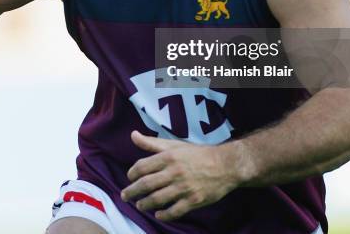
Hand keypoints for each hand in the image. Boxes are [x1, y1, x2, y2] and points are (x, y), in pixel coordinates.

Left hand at [121, 130, 243, 220]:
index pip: (142, 166)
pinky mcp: (194, 200)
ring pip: (158, 199)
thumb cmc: (197, 154)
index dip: (132, 173)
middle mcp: (174, 172)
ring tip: (140, 205)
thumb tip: (133, 135)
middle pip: (146, 184)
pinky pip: (175, 211)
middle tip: (124, 196)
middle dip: (132, 191)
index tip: (129, 178)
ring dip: (145, 204)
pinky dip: (164, 215)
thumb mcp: (174, 145)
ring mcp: (184, 187)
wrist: (225, 165)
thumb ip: (152, 143)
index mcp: (168, 156)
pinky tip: (158, 214)